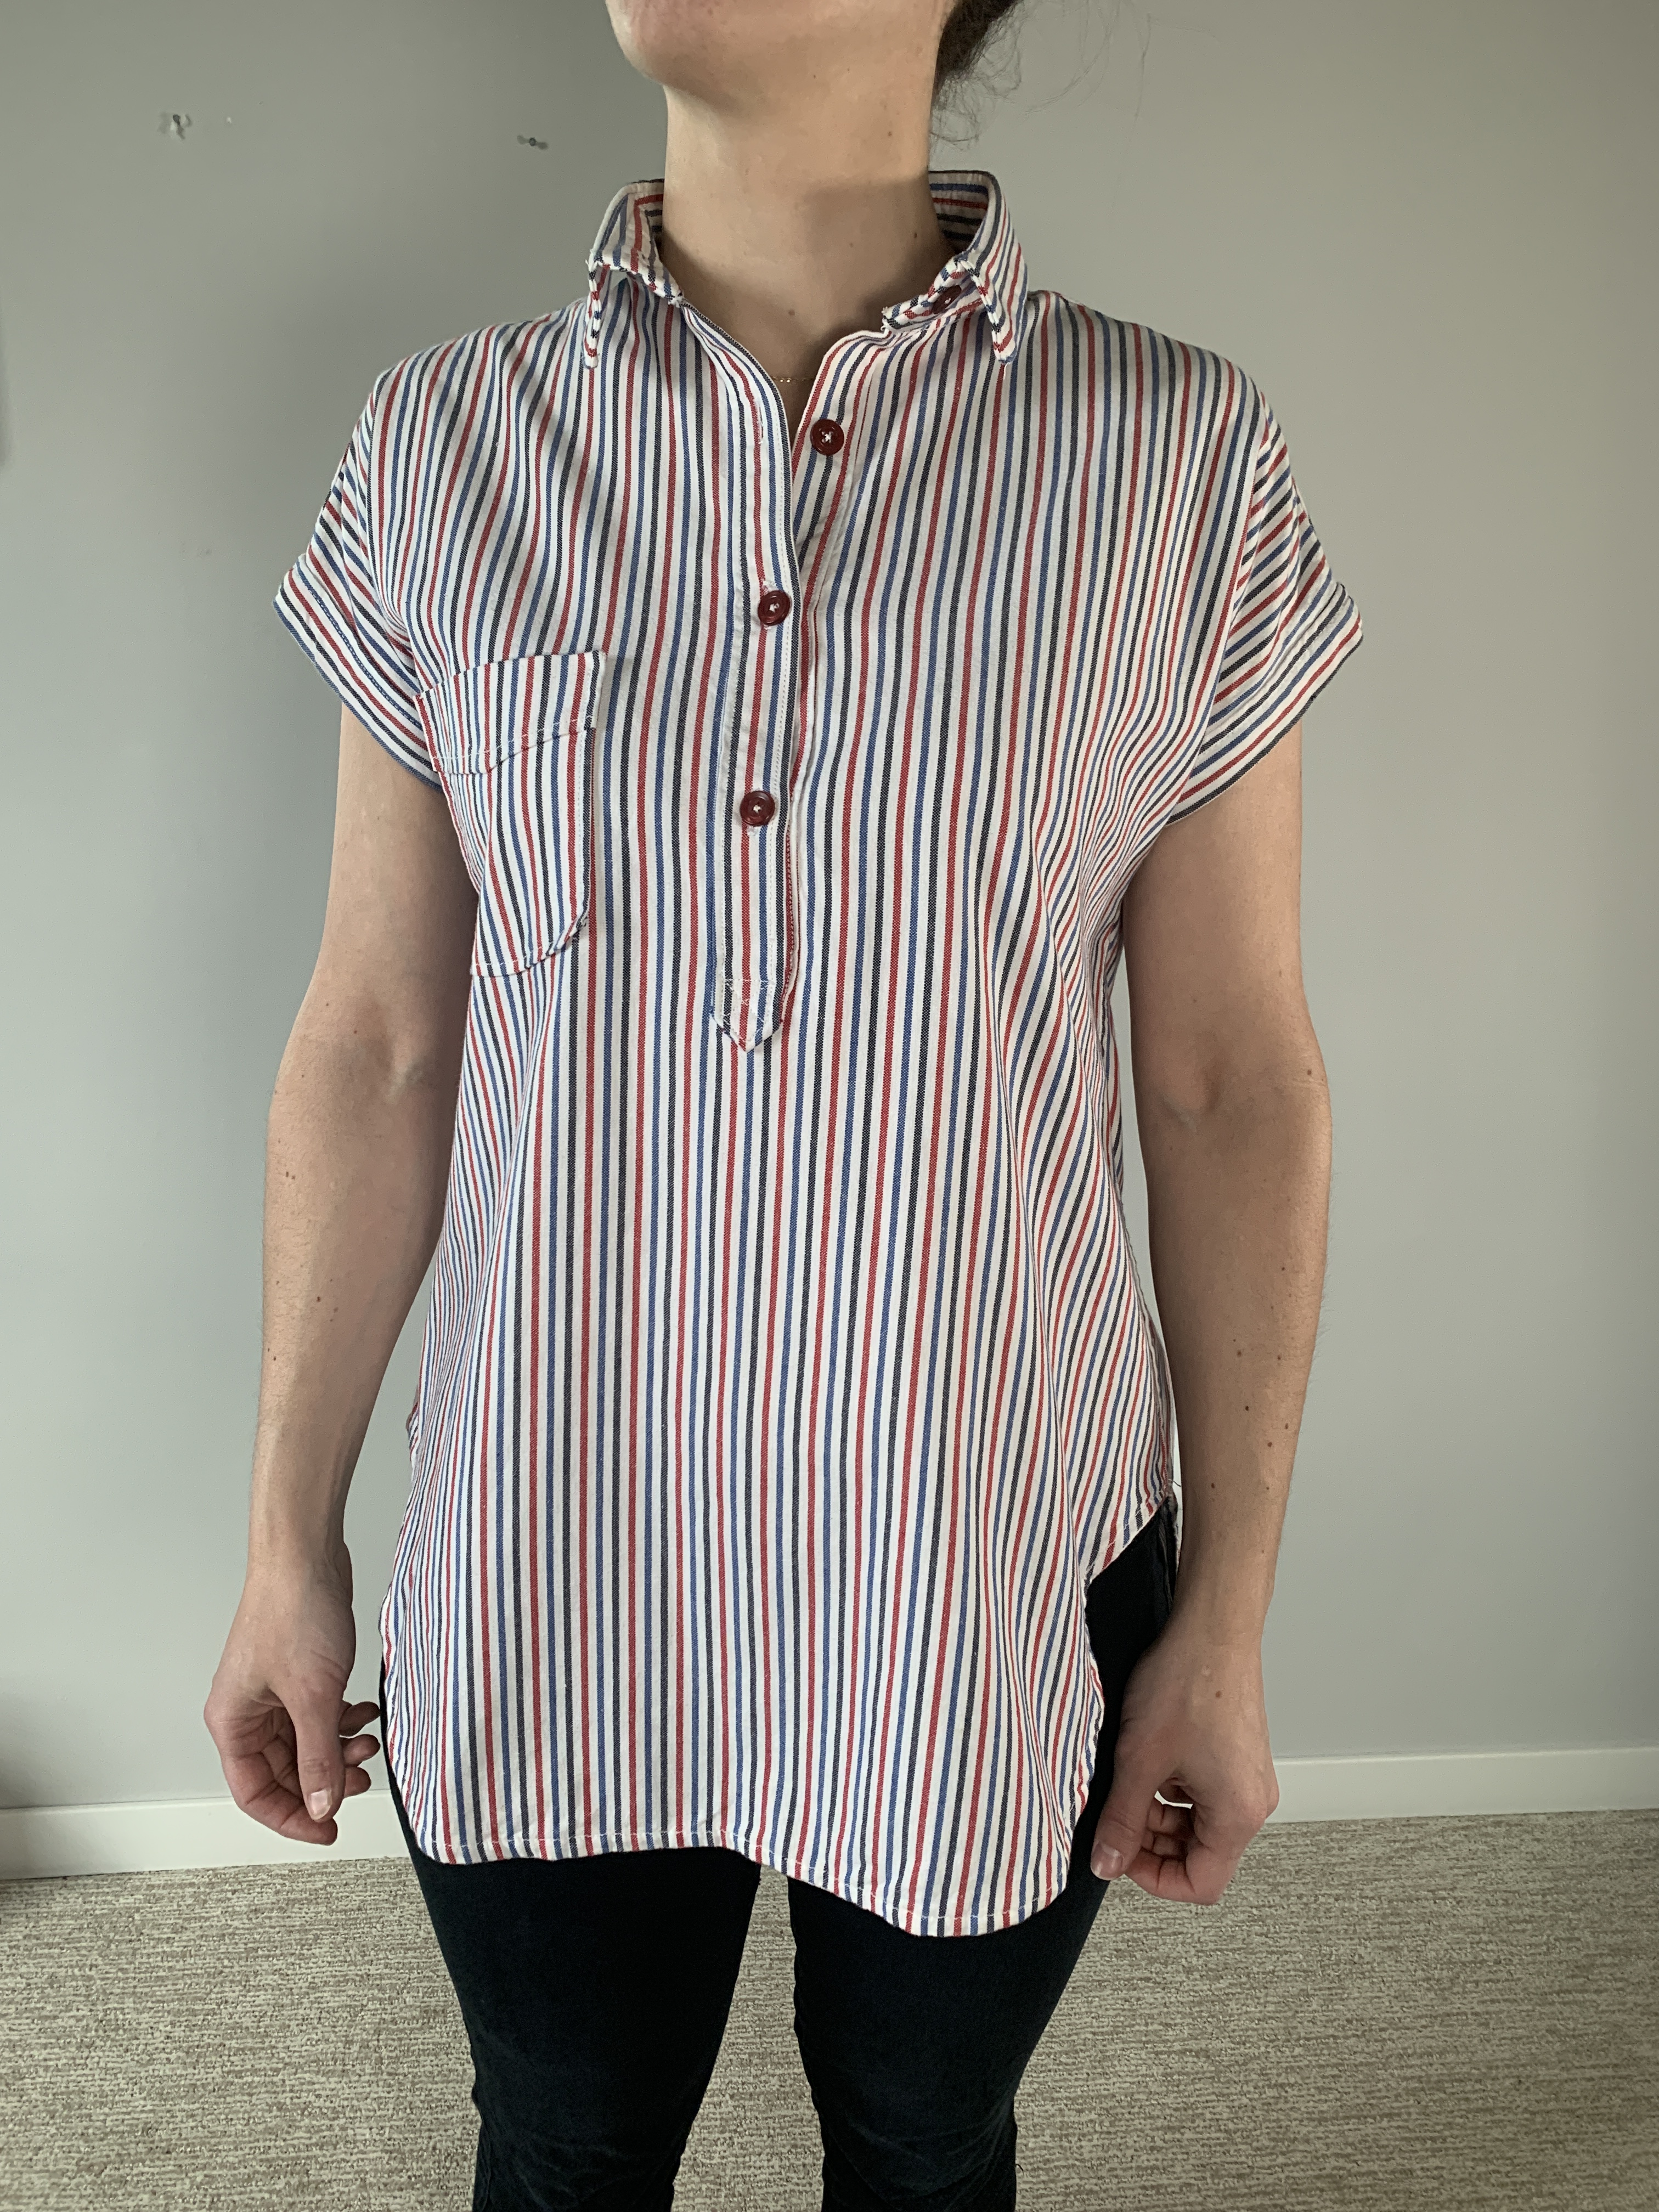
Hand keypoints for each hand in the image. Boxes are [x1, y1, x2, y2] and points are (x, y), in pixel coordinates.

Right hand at [203, 1546, 380, 1843]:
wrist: (307, 1553)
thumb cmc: (294, 1610)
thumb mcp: (313, 1696)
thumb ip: (318, 1756)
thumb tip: (321, 1806)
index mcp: (233, 1722)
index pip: (256, 1793)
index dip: (292, 1818)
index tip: (329, 1829)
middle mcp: (248, 1710)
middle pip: (284, 1771)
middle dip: (325, 1779)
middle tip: (362, 1776)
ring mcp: (273, 1691)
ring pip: (306, 1743)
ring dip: (339, 1749)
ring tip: (370, 1741)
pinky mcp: (298, 1672)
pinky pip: (319, 1714)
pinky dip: (343, 1720)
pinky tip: (365, 1710)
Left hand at [1089, 1610, 1278, 1903]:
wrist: (1213, 1627)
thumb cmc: (1188, 1683)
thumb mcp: (1139, 1760)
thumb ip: (1121, 1819)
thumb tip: (1106, 1862)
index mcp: (1239, 1815)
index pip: (1201, 1884)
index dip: (1153, 1878)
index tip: (1120, 1854)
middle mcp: (1252, 1801)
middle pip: (1200, 1854)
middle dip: (1153, 1842)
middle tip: (1117, 1815)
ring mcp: (1247, 1777)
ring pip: (1197, 1821)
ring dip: (1159, 1812)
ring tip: (1130, 1778)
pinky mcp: (1237, 1754)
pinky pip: (1203, 1791)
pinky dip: (1172, 1786)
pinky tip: (1149, 1757)